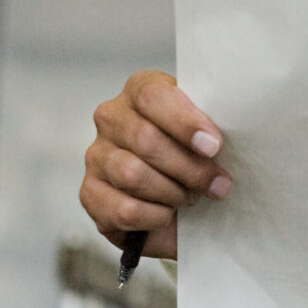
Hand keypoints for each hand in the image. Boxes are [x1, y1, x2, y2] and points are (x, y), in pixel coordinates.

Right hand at [80, 70, 228, 261]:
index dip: (185, 122)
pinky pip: (124, 210)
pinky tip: (167, 214)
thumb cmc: (196, 155)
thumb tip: (217, 143)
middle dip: (190, 168)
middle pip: (146, 139)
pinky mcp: (90, 193)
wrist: (180, 199)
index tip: (214, 146)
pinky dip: (155, 216)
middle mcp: (111, 118)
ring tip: (190, 197)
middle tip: (217, 184)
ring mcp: (97, 156)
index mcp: (141, 91)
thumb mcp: (207, 133)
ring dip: (172, 192)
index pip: (153, 96)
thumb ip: (210, 128)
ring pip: (133, 174)